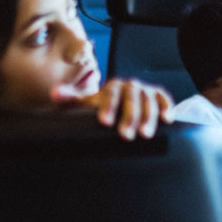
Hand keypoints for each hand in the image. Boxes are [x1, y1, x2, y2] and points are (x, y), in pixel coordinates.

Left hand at [52, 77, 172, 139]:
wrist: (128, 100)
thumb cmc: (106, 106)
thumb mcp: (90, 102)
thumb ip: (72, 99)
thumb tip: (54, 94)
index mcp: (112, 87)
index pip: (110, 95)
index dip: (108, 107)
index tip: (105, 122)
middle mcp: (129, 86)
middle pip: (130, 99)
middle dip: (128, 117)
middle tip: (125, 135)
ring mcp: (145, 90)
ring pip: (148, 101)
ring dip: (148, 117)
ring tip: (145, 134)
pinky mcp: (159, 95)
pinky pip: (164, 99)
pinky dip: (167, 107)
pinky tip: (168, 120)